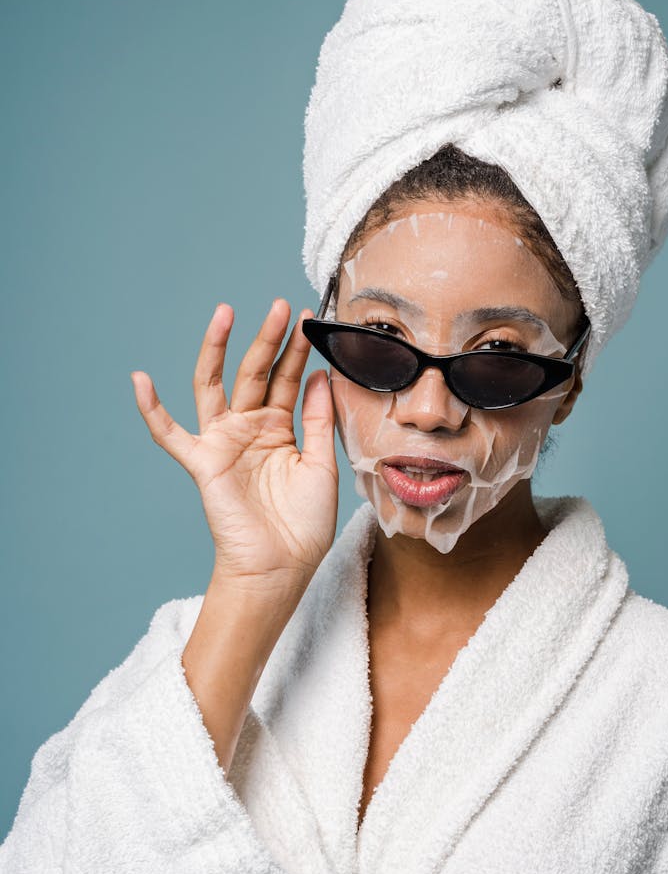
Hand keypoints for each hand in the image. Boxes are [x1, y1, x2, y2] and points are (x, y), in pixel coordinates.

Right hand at [130, 299, 337, 597]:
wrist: (282, 567)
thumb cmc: (304, 524)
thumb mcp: (323, 464)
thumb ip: (320, 420)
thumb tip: (320, 375)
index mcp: (278, 428)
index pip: (286, 379)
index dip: (296, 351)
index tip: (306, 319)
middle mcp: (248, 428)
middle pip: (254, 373)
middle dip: (266, 339)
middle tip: (279, 307)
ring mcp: (223, 442)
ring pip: (215, 386)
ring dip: (217, 350)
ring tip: (225, 313)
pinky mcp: (203, 462)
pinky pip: (170, 435)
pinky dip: (151, 409)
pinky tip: (139, 380)